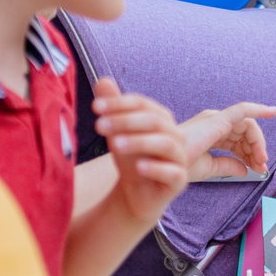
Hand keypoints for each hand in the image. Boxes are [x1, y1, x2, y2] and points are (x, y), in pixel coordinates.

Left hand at [93, 78, 197, 219]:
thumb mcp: (117, 133)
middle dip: (125, 121)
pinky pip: (173, 172)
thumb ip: (114, 108)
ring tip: (114, 145)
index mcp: (161, 120)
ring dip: (139, 142)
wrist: (136, 194)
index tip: (95, 107)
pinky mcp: (179, 181)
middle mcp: (175, 136)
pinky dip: (156, 168)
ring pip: (165, 144)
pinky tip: (138, 167)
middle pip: (154, 121)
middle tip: (99, 126)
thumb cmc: (130, 159)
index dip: (120, 103)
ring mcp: (180, 159)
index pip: (143, 104)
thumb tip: (103, 80)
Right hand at [176, 101, 272, 180]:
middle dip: (256, 150)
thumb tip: (246, 170)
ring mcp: (215, 119)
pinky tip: (272, 111)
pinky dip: (258, 109)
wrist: (168, 166)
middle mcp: (214, 123)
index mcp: (211, 132)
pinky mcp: (217, 119)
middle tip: (262, 166)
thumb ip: (228, 166)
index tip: (257, 169)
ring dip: (258, 142)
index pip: (238, 140)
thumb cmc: (182, 165)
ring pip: (248, 126)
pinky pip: (242, 110)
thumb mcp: (210, 167)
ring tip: (260, 160)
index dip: (250, 154)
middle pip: (245, 134)